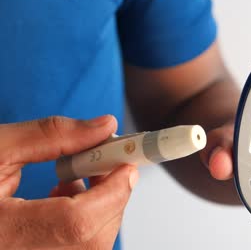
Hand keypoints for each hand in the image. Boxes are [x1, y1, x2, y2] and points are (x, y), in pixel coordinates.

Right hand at [0, 115, 138, 248]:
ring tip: (77, 176)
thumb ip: (51, 136)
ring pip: (89, 245)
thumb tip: (105, 126)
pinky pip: (76, 249)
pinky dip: (85, 221)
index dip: (111, 190)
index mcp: (1, 235)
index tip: (126, 162)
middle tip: (105, 162)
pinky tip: (62, 195)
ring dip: (100, 207)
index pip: (76, 222)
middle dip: (111, 195)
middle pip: (90, 238)